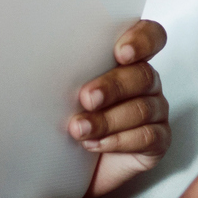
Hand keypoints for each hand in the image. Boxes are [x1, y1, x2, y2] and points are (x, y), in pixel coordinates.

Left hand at [75, 19, 170, 197]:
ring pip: (142, 108)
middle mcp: (145, 82)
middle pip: (142, 75)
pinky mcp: (158, 140)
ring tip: (79, 129)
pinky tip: (96, 143)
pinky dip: (118, 140)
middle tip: (86, 98)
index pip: (151, 36)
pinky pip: (147, 137)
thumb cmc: (70, 115)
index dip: (142, 40)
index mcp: (129, 60)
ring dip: (107, 119)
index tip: (120, 53)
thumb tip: (40, 56)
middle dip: (112, 87)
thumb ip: (68, 70)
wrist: (74, 161)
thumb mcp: (64, 89)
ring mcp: (155, 110)